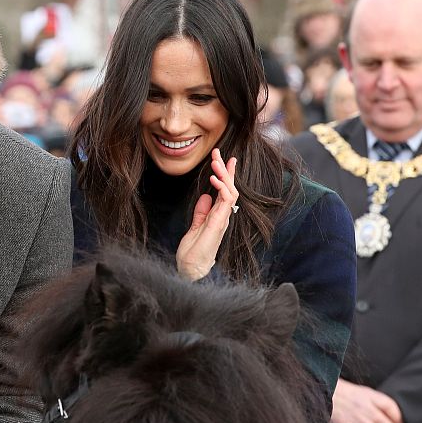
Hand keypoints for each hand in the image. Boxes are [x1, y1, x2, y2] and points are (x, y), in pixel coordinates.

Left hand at [176, 149, 238, 279]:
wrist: (191, 270)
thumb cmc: (193, 252)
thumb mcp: (195, 226)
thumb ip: (201, 212)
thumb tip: (205, 196)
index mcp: (217, 215)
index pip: (224, 191)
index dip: (224, 175)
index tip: (223, 159)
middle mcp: (222, 216)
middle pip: (229, 188)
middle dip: (225, 169)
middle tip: (219, 152)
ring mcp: (222, 219)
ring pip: (230, 191)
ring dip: (224, 175)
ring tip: (216, 161)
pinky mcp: (218, 224)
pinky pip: (225, 202)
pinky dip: (221, 188)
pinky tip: (214, 179)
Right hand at [331, 379, 403, 422]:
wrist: (325, 391)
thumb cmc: (346, 393)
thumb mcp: (364, 392)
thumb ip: (377, 402)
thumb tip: (392, 415)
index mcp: (369, 395)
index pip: (390, 407)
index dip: (398, 417)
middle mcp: (364, 406)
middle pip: (384, 422)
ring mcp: (354, 417)